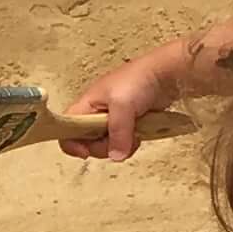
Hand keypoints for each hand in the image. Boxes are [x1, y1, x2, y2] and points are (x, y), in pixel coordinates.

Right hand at [66, 43, 195, 157]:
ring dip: (120, 146)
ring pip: (107, 146)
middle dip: (102, 147)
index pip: (66, 129)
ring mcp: (112, 120)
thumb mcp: (123, 106)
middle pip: (87, 143)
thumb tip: (116, 156)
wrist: (166, 74)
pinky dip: (130, 144)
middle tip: (118, 139)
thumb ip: (117, 133)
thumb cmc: (138, 81)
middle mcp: (95, 114)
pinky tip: (140, 134)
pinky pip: (122, 144)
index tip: (86, 153)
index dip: (71, 144)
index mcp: (87, 105)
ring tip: (133, 134)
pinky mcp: (127, 125)